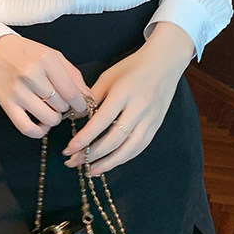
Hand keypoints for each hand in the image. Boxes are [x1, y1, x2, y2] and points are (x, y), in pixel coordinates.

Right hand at [0, 34, 92, 137]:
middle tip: (59, 102)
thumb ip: (73, 76)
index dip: (80, 104)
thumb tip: (89, 98)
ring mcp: (18, 91)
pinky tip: (41, 124)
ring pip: (48, 118)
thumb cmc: (27, 53)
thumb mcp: (53, 56)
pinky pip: (27, 128)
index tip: (80, 106)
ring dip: (53, 118)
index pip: (72, 92)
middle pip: (61, 106)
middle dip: (65, 108)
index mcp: (46, 60)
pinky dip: (38, 131)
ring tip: (50, 110)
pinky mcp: (7, 104)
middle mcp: (32, 75)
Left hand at [62, 22, 194, 175]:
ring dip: (108, 163)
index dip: (85, 138)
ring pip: (129, 149)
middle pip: (115, 139)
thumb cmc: (132, 68)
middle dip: (92, 154)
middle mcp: (139, 108)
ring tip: (90, 170)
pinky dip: (123, 158)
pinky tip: (110, 163)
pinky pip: (139, 147)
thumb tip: (74, 119)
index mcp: (124, 92)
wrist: (164, 63)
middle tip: (74, 162)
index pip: (102, 121)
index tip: (69, 149)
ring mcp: (151, 119)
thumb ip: (92, 99)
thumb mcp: (108, 77)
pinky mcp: (157, 125)